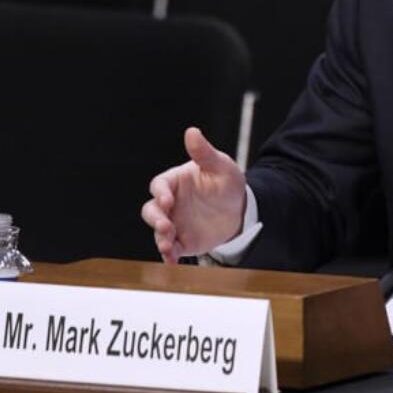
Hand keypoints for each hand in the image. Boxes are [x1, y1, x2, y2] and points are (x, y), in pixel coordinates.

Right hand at [141, 127, 247, 262]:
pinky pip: (171, 249)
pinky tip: (173, 261)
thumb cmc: (227, 183)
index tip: (167, 200)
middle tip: (166, 226)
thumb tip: (192, 131)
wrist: (240, 210)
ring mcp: (174, 223)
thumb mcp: (221, 166)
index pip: (159, 185)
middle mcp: (170, 203)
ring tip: (169, 247)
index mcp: (175, 182)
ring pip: (158, 232)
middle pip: (151, 210)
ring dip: (160, 239)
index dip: (160, 192)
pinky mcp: (181, 241)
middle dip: (156, 219)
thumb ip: (204, 153)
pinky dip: (169, 256)